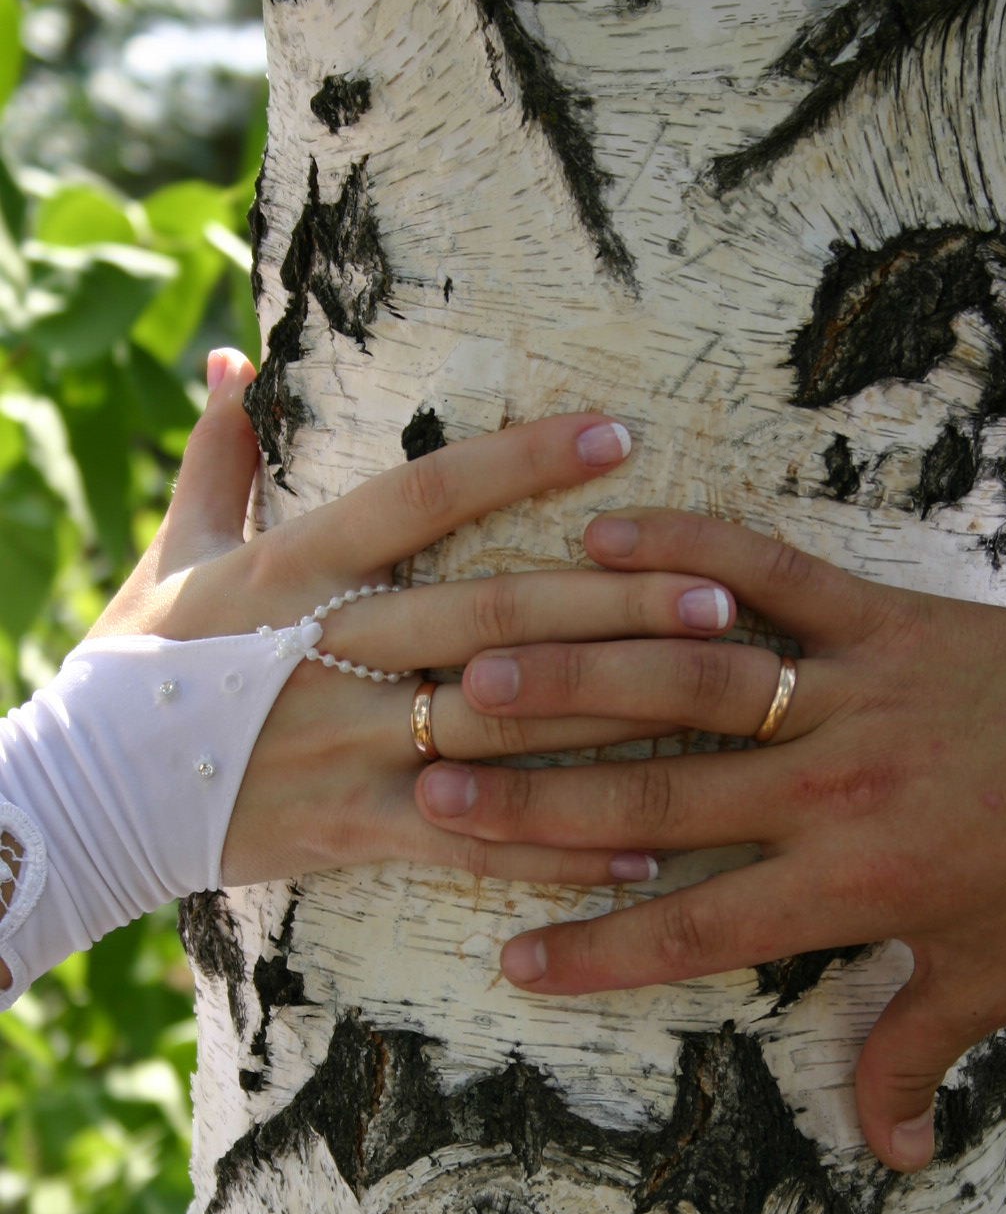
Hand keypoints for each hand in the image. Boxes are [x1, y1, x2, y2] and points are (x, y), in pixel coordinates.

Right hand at [90, 352, 735, 888]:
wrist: (76, 798)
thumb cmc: (137, 669)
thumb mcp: (175, 553)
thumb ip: (221, 456)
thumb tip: (237, 360)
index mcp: (296, 571)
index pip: (424, 499)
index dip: (522, 464)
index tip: (618, 436)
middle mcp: (330, 651)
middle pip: (493, 614)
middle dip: (613, 604)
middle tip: (721, 596)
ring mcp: (346, 744)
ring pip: (501, 723)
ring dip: (614, 715)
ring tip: (716, 701)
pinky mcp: (352, 831)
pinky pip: (471, 846)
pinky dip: (556, 851)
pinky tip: (642, 853)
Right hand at [415, 508, 1005, 1171]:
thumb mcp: (1003, 977)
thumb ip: (922, 1056)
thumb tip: (891, 1154)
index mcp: (854, 883)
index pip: (697, 927)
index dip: (599, 951)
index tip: (510, 961)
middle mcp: (833, 785)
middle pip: (658, 800)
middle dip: (536, 804)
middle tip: (430, 791)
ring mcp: (852, 688)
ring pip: (693, 681)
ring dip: (580, 676)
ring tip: (477, 676)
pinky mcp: (882, 614)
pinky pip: (772, 568)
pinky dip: (691, 547)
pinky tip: (603, 536)